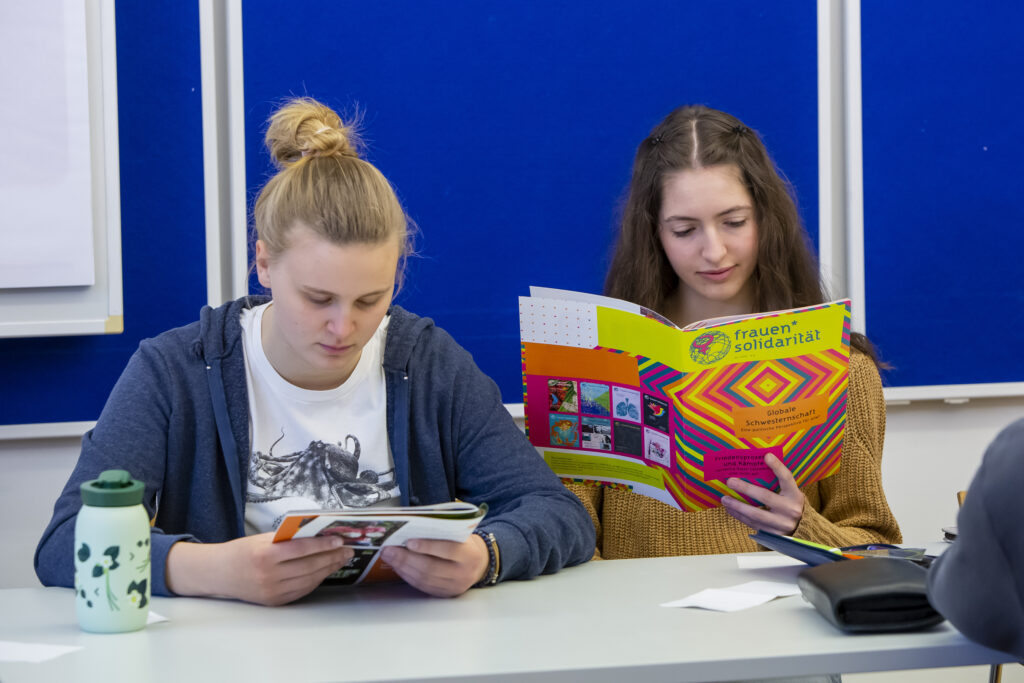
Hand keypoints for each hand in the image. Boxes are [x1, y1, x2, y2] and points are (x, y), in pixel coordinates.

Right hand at [166, 532, 354, 605]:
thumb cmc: (243, 551)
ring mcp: (272, 591)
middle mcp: (268, 575)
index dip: (323, 545)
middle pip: (309, 566)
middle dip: (332, 557)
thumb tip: (319, 535)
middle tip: (347, 550)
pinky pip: (301, 591)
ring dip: (328, 569)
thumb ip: (288, 539)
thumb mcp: (263, 539)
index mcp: (265, 555)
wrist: (219, 573)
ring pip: (308, 580)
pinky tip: (325, 571)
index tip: (339, 540)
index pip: (301, 549)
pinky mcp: (274, 602)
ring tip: (340, 559)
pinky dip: (316, 580)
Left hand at [379, 535, 488, 596]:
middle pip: (431, 568)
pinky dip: (408, 577)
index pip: (448, 550)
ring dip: (403, 568)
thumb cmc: (465, 545)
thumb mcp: (460, 535)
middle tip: (389, 550)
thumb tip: (412, 530)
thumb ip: (442, 533)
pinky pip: (423, 587)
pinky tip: (398, 567)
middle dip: (406, 558)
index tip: (409, 542)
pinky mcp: (445, 594)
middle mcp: (463, 573)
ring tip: (390, 557)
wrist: (479, 564)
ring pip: (424, 579)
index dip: (427, 546)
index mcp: (469, 554)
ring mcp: (454, 586)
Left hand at [721, 453, 804, 534]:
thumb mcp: (789, 493)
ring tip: (724, 499)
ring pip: (756, 514)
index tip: (766, 456)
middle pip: (765, 496)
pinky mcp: (773, 534)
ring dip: (737, 506)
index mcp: (795, 495)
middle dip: (745, 488)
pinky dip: (739, 516)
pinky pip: (752, 524)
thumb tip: (755, 464)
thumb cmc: (789, 505)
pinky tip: (730, 509)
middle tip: (730, 481)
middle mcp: (791, 510)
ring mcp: (782, 524)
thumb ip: (777, 482)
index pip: (787, 478)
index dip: (777, 467)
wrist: (800, 530)